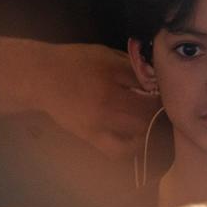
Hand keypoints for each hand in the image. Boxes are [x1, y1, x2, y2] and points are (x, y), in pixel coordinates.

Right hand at [27, 43, 160, 160]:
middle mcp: (107, 105)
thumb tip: (155, 78)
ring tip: (148, 119)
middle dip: (157, 110)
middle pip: (147, 114)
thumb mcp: (106, 55)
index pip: (149, 89)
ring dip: (148, 127)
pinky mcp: (90, 138)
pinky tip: (134, 136)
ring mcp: (99, 125)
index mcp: (112, 80)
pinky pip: (118, 151)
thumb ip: (132, 67)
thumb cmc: (75, 62)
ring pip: (137, 135)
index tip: (164, 90)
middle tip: (159, 106)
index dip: (162, 91)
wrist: (42, 78)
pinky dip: (131, 146)